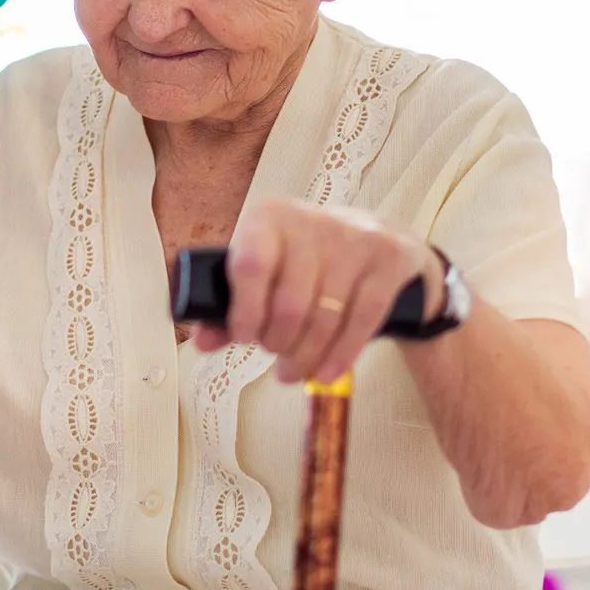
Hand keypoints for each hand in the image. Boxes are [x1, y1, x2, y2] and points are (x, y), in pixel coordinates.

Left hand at [215, 198, 439, 385]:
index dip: (244, 311)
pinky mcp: (389, 257)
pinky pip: (362, 319)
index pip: (250, 265)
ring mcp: (356, 237)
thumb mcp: (270, 272)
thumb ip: (233, 306)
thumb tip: (201, 342)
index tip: (245, 338)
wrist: (383, 243)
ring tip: (294, 372)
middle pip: (290, 302)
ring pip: (326, 316)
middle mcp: (313, 220)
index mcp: (270, 217)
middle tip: (275, 356)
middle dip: (279, 342)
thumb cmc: (310, 264)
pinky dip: (340, 355)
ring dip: (306, 356)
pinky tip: (325, 373)